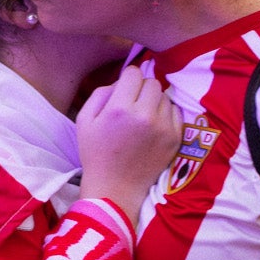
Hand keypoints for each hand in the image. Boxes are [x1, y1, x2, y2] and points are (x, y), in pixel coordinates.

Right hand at [76, 64, 180, 220]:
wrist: (116, 186)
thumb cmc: (96, 153)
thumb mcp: (84, 120)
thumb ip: (101, 93)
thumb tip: (122, 81)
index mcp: (119, 108)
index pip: (135, 73)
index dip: (128, 78)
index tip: (124, 88)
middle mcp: (145, 114)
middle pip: (152, 82)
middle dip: (142, 88)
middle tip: (133, 103)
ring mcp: (164, 126)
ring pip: (165, 97)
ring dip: (154, 101)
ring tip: (143, 117)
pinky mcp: (176, 137)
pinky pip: (175, 112)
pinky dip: (165, 114)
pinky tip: (153, 126)